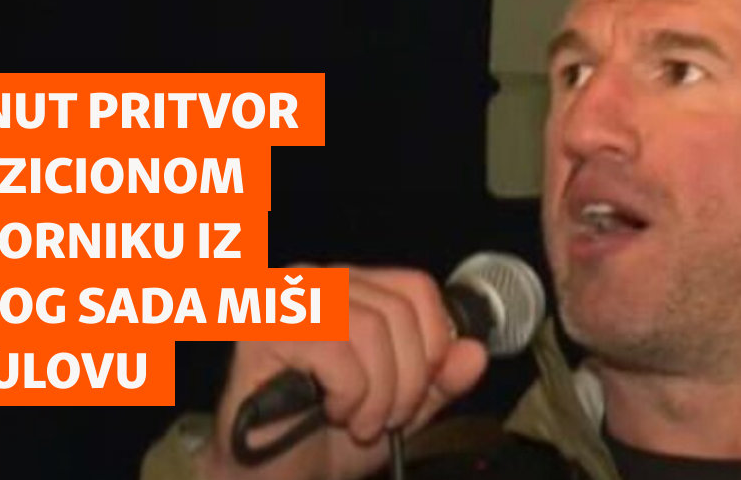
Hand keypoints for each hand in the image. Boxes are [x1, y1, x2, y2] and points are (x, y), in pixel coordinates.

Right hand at [199, 267, 488, 479]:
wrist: (272, 478)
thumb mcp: (401, 409)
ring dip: (378, 393)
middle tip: (386, 419)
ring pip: (371, 328)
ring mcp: (288, 297)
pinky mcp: (264, 327)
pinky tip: (330, 411)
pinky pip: (336, 351)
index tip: (419, 391)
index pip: (417, 287)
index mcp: (352, 287)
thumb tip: (475, 352)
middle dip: (407, 380)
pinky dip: (347, 393)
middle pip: (398, 311)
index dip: (433, 343)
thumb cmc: (326, 437)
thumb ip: (441, 381)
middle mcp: (319, 279)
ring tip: (359, 421)